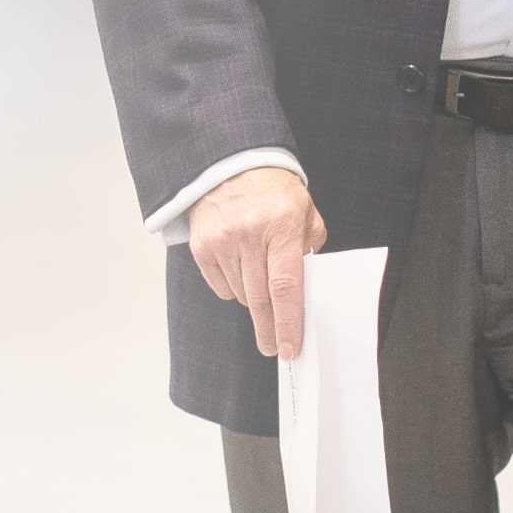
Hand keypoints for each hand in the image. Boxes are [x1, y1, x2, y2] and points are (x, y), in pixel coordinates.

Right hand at [188, 165, 328, 358]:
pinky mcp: (202, 246)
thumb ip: (309, 250)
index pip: (285, 286)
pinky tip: (241, 271)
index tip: (289, 347)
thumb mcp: (305, 213)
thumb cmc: (274, 192)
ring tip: (260, 283)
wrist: (232, 165)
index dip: (288, 322)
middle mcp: (250, 234)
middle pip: (259, 299)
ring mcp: (222, 240)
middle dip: (269, 328)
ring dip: (253, 301)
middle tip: (274, 346)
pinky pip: (220, 286)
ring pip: (240, 295)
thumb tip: (307, 288)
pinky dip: (233, 289)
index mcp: (281, 226)